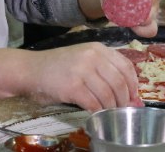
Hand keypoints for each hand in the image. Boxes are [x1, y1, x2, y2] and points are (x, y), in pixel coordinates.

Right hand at [23, 42, 142, 111]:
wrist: (31, 69)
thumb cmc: (59, 66)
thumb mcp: (84, 58)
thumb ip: (105, 71)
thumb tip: (131, 96)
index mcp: (98, 49)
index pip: (126, 66)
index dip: (133, 84)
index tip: (134, 97)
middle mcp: (92, 57)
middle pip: (119, 82)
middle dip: (124, 100)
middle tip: (123, 110)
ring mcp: (81, 71)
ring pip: (107, 94)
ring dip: (111, 108)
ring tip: (110, 113)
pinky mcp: (72, 86)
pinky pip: (92, 103)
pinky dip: (98, 112)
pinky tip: (96, 114)